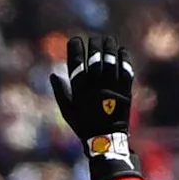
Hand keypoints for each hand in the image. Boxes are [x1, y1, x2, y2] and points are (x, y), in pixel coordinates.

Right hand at [50, 32, 141, 179]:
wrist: (106, 140)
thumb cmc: (84, 125)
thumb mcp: (67, 111)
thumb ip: (60, 92)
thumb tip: (53, 74)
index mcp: (80, 90)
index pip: (76, 63)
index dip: (75, 49)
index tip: (75, 40)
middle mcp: (95, 87)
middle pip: (95, 58)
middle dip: (94, 45)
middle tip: (95, 39)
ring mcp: (112, 89)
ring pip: (111, 62)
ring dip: (110, 48)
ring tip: (109, 40)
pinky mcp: (125, 92)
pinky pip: (125, 71)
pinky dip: (124, 59)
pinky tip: (122, 51)